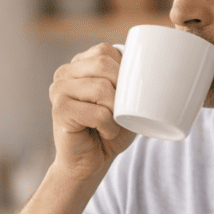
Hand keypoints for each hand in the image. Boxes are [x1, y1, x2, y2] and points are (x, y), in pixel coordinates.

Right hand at [48, 43, 136, 180]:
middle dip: (122, 91)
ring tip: (112, 123)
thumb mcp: (126, 101)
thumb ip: (131, 79)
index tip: (126, 94)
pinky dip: (109, 126)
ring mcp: (59, 90)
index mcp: (78, 64)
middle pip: (103, 65)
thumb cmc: (110, 130)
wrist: (90, 163)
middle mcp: (64, 73)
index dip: (124, 71)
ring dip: (116, 112)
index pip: (105, 50)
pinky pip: (97, 113)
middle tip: (121, 112)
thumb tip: (154, 63)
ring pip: (101, 88)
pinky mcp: (60, 110)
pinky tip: (104, 132)